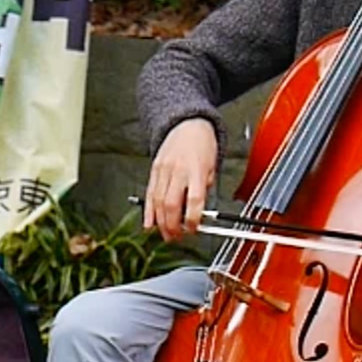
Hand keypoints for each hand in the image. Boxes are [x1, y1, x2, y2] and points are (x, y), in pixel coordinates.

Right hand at [142, 119, 217, 241]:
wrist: (187, 124)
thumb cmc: (202, 144)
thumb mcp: (212, 166)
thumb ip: (204, 188)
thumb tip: (197, 211)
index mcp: (196, 170)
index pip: (194, 200)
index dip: (193, 219)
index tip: (194, 229)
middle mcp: (178, 170)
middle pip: (172, 204)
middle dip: (173, 225)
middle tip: (176, 237)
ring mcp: (164, 170)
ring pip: (158, 202)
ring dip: (161, 222)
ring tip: (165, 234)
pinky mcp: (154, 170)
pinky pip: (149, 194)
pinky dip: (148, 211)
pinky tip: (149, 223)